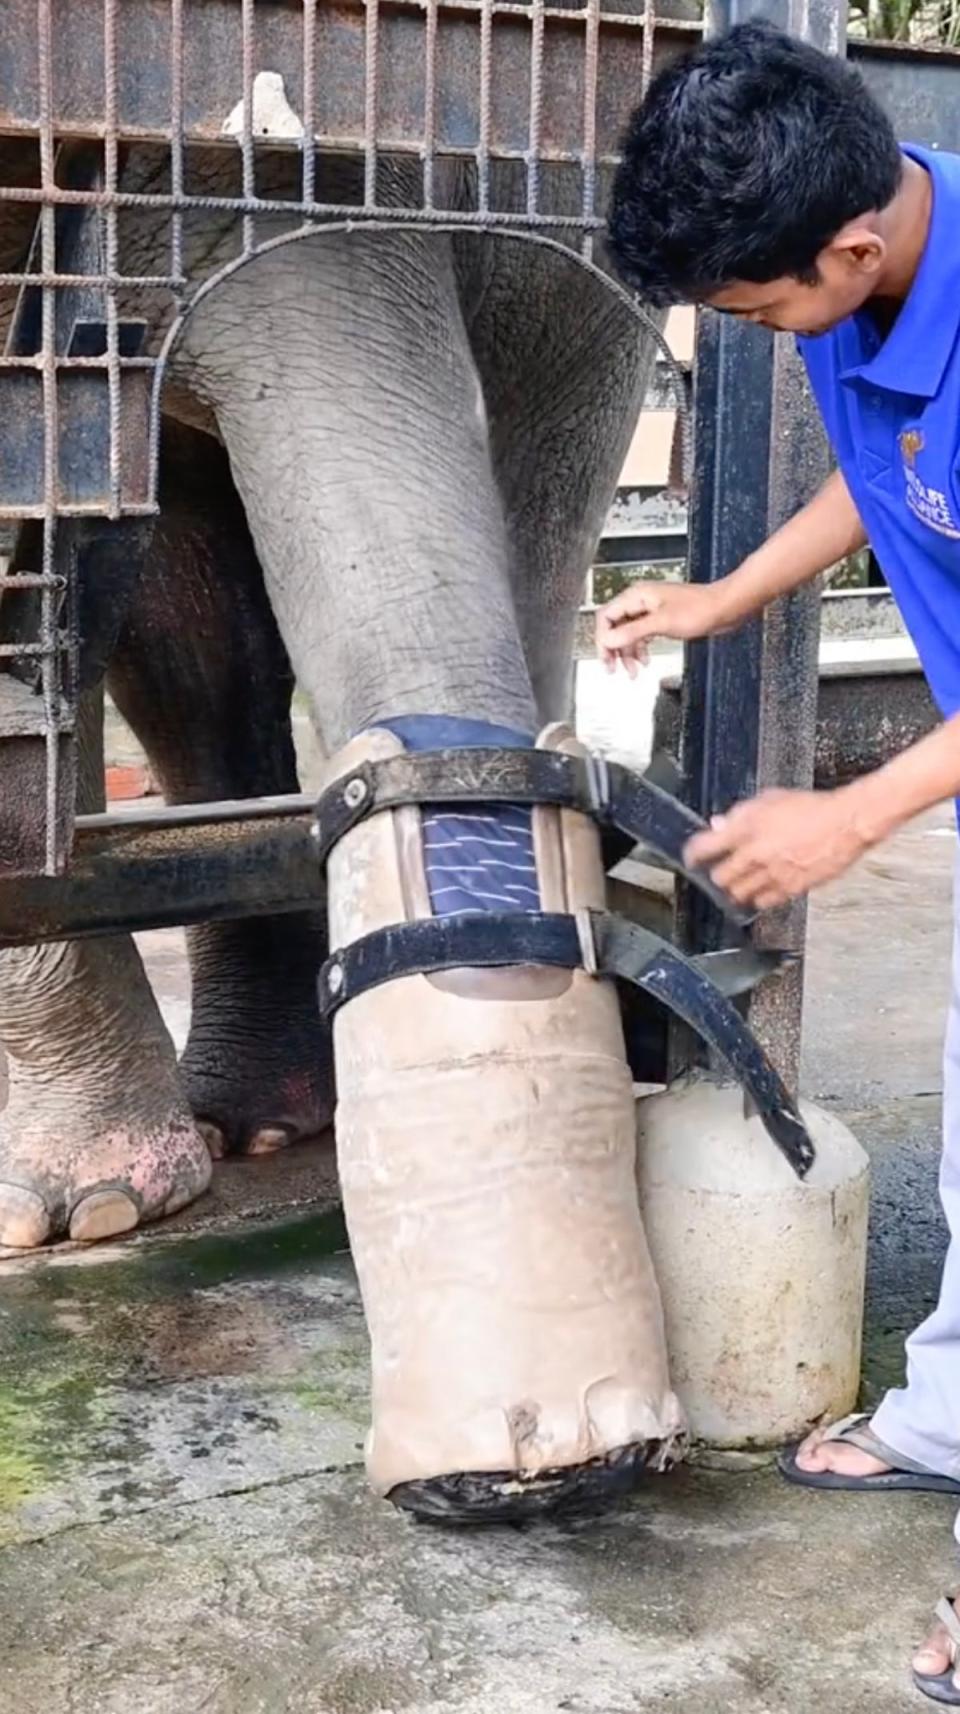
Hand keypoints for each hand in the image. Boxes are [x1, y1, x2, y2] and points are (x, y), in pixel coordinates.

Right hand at [595, 581, 725, 675]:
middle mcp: (641, 601)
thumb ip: (632, 632)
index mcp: (637, 596)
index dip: (603, 639)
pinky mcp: (661, 619)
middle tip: (612, 669)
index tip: (606, 658)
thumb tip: (608, 640)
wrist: (725, 607)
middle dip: (613, 649)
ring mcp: (651, 610)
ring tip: (632, 672)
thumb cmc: (700, 609)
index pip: (606, 617)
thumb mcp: (661, 624)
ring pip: (628, 633)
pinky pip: (641, 635)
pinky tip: (645, 661)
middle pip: (614, 626)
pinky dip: (640, 649)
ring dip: (627, 653)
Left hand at [683, 788, 871, 908]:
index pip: (704, 848)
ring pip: (738, 894)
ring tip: (739, 883)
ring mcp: (772, 874)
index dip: (692, 855)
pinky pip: (763, 902)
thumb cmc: (811, 808)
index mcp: (746, 828)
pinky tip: (761, 889)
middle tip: (718, 871)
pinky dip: (758, 898)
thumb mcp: (769, 799)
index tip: (691, 858)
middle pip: (719, 877)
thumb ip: (739, 815)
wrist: (845, 823)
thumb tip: (718, 825)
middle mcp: (755, 854)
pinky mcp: (790, 889)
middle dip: (716, 874)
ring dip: (735, 889)